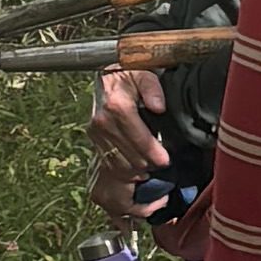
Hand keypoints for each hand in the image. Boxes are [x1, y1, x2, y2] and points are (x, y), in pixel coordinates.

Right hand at [88, 66, 169, 226]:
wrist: (106, 74)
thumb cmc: (129, 74)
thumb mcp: (145, 73)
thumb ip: (153, 88)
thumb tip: (158, 107)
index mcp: (115, 107)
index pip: (137, 138)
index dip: (153, 153)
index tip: (165, 162)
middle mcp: (101, 125)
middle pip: (127, 158)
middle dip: (148, 169)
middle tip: (164, 173)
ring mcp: (96, 137)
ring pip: (117, 168)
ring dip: (136, 178)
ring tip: (152, 184)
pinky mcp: (95, 144)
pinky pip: (108, 170)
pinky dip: (122, 182)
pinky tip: (135, 187)